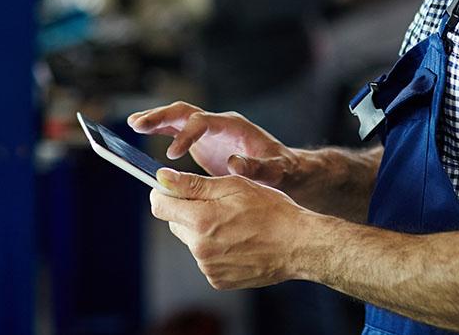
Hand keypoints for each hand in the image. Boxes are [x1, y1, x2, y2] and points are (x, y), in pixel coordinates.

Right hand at [128, 102, 301, 189]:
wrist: (284, 168)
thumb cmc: (282, 169)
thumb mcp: (276, 170)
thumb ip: (259, 168)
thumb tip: (234, 163)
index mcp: (233, 126)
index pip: (204, 121)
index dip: (186, 134)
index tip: (172, 153)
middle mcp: (218, 123)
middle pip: (186, 112)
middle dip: (162, 117)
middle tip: (138, 125)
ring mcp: (208, 130)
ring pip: (177, 117)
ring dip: (155, 120)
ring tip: (133, 124)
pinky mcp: (201, 141)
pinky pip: (176, 130)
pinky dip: (158, 129)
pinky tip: (139, 130)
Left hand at [149, 168, 311, 288]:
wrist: (298, 245)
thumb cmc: (271, 209)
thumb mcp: (234, 186)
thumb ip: (194, 184)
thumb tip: (162, 178)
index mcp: (201, 220)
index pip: (159, 205)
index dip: (163, 193)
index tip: (172, 188)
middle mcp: (200, 247)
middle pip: (175, 223)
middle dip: (188, 211)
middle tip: (218, 203)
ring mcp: (208, 267)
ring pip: (192, 241)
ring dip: (204, 230)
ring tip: (235, 224)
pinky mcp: (217, 280)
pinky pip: (205, 259)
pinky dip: (215, 249)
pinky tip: (238, 241)